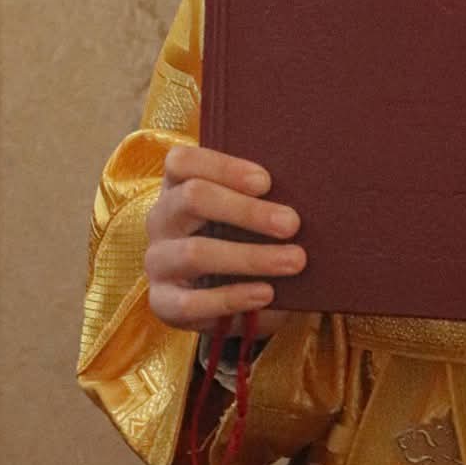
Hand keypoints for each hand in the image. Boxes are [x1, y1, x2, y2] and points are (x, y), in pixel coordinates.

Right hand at [144, 144, 305, 339]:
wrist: (229, 297)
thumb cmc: (244, 238)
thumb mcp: (249, 214)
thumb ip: (263, 198)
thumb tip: (308, 190)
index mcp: (177, 186)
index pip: (182, 161)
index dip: (223, 167)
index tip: (266, 181)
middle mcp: (161, 219)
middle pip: (192, 198)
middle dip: (247, 210)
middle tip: (292, 223)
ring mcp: (157, 262)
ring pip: (195, 252)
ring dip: (250, 257)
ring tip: (294, 261)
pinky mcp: (163, 303)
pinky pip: (192, 302)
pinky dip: (233, 297)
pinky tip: (266, 293)